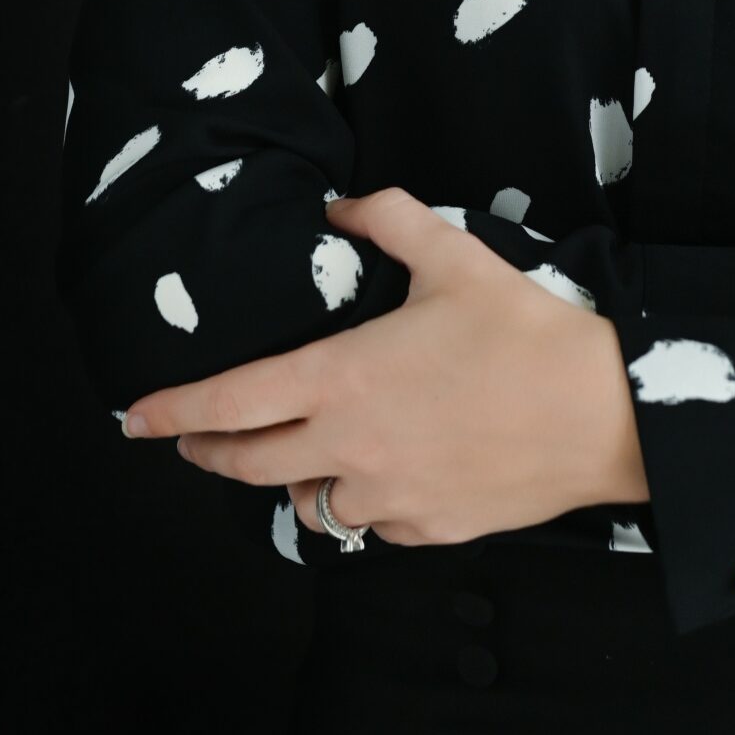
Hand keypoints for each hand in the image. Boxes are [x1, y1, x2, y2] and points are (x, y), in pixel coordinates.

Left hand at [120, 187, 639, 544]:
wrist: (600, 416)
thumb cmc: (525, 332)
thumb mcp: (454, 254)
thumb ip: (387, 220)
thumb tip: (338, 206)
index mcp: (342, 379)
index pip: (230, 403)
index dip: (173, 412)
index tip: (134, 417)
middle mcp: (349, 447)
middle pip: (247, 466)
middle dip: (207, 453)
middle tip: (190, 443)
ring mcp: (386, 497)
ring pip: (306, 506)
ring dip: (289, 483)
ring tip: (295, 459)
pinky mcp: (425, 529)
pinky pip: (370, 525)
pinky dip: (360, 503)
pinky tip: (378, 477)